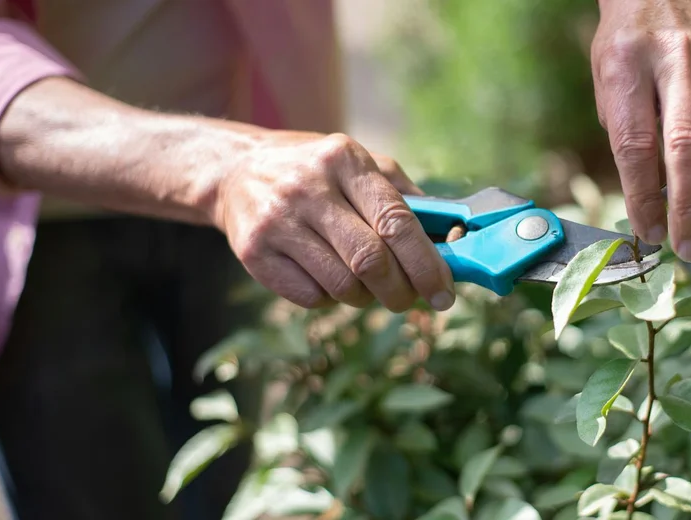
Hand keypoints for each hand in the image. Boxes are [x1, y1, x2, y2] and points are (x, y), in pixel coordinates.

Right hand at [212, 132, 455, 311]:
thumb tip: (455, 242)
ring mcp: (277, 222)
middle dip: (400, 291)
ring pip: (342, 285)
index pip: (396, 221)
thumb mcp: (362, 166)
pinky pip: (311, 298)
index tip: (444, 293)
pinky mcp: (253, 254)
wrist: (236, 171)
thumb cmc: (318, 173)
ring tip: (365, 285)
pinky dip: (330, 299)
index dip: (426, 264)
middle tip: (409, 300)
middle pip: (371, 260)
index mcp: (344, 160)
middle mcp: (308, 188)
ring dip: (365, 297)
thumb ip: (407, 199)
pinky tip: (326, 277)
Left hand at [591, 0, 690, 260]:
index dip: (642, 193)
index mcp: (629, 67)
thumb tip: (652, 200)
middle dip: (686, 201)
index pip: (636, 143)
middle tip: (688, 247)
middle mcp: (677, 60)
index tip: (649, 233)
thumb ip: (630, 134)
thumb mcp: (609, 85)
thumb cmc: (626, 48)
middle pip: (685, 140)